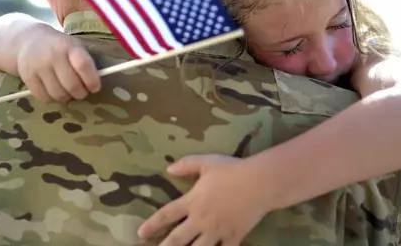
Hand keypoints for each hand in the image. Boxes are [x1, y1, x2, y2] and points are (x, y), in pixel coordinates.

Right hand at [17, 24, 100, 101]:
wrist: (28, 40)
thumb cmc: (58, 46)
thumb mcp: (73, 46)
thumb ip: (84, 62)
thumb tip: (94, 85)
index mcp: (68, 46)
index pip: (83, 65)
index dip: (92, 80)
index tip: (95, 88)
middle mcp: (53, 56)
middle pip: (72, 85)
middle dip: (81, 93)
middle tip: (82, 92)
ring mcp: (38, 67)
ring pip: (58, 94)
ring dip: (67, 97)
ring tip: (68, 91)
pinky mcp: (27, 78)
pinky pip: (44, 97)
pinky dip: (52, 98)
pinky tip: (54, 91)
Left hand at [138, 155, 270, 245]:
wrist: (260, 183)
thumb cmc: (232, 170)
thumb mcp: (207, 162)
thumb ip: (187, 165)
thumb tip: (168, 169)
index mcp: (192, 201)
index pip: (166, 215)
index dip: (152, 225)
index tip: (140, 234)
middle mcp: (201, 220)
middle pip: (177, 239)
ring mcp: (217, 231)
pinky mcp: (233, 237)